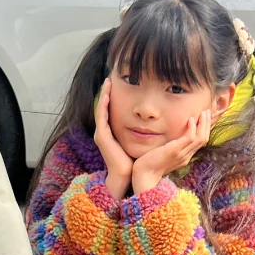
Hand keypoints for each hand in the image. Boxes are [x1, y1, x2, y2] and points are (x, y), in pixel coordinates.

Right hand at [93, 78, 132, 199]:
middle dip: (106, 93)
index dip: (112, 98)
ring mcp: (101, 134)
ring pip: (101, 110)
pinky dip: (103, 106)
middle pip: (103, 108)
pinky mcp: (102, 137)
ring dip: (103, 96)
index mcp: (111, 133)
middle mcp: (104, 132)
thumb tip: (154, 121)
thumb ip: (141, 130)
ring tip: (107, 83)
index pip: (110, 111)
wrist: (126, 175)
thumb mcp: (138, 141)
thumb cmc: (134, 161)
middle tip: (109, 79)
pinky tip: (106, 96)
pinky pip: (101, 118)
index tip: (117, 85)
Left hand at [131, 109, 211, 196]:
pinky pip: (189, 139)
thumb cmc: (150, 164)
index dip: (204, 129)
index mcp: (185, 157)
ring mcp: (181, 155)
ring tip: (203, 113)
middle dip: (207, 124)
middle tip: (208, 112)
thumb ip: (170, 146)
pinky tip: (190, 119)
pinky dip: (192, 128)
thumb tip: (171, 136)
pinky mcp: (174, 151)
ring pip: (200, 138)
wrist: (144, 175)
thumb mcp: (164, 153)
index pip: (200, 142)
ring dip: (203, 124)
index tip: (205, 118)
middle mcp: (186, 157)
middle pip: (203, 139)